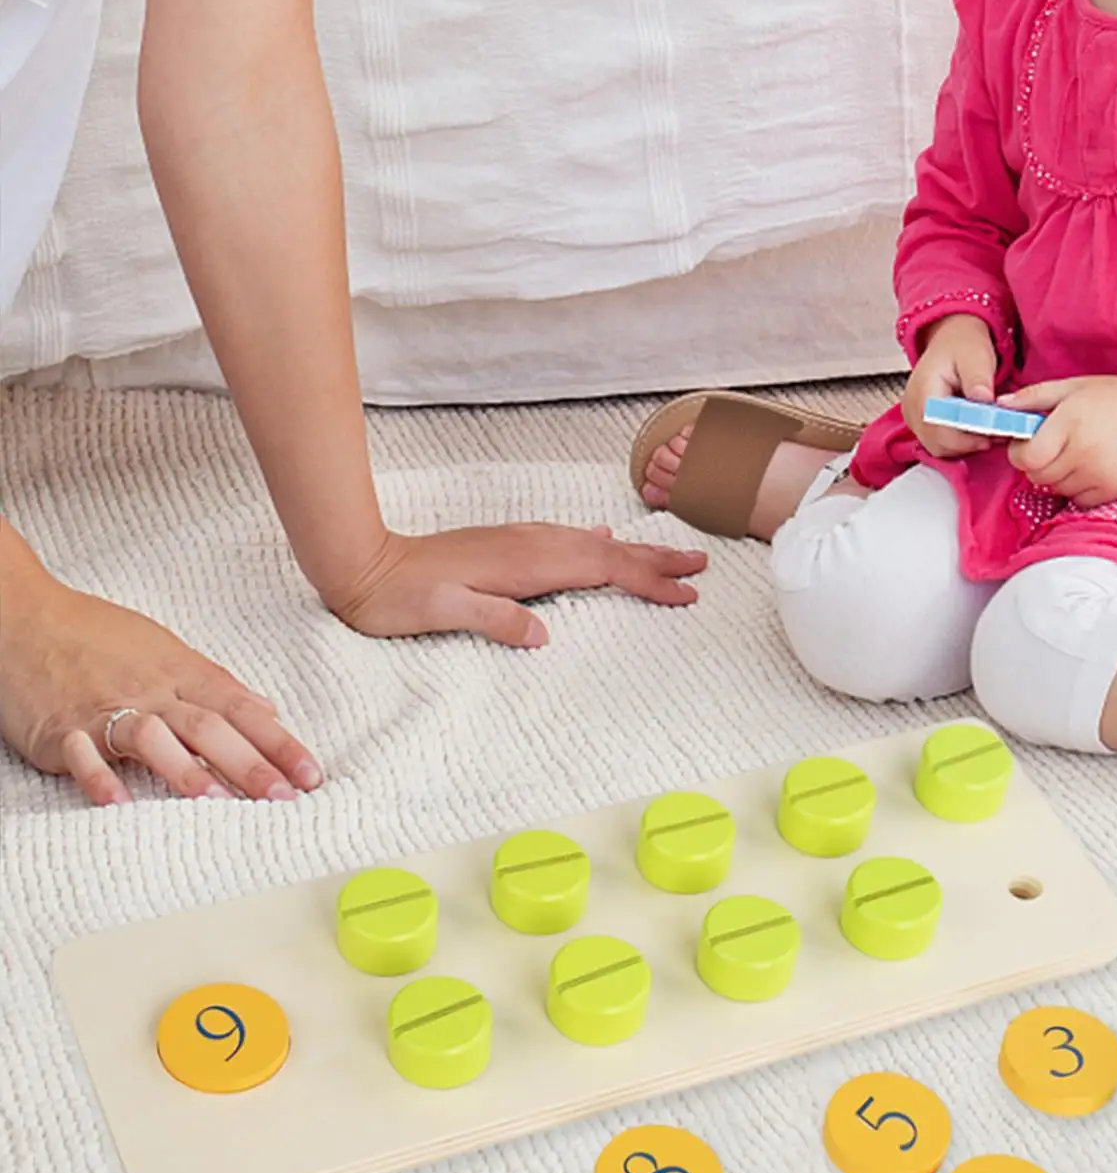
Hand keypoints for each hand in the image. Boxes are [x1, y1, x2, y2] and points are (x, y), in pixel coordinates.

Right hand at [0, 573, 319, 806]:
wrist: (20, 616)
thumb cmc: (96, 636)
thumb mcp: (166, 651)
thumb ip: (217, 685)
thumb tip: (268, 710)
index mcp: (181, 674)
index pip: (242, 710)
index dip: (280, 744)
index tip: (312, 775)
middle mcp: (150, 691)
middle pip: (209, 727)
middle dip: (250, 765)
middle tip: (285, 799)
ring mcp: (105, 709)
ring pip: (153, 737)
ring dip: (186, 771)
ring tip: (218, 804)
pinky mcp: (62, 729)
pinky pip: (82, 754)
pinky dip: (100, 777)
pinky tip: (120, 803)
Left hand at [322, 524, 707, 645]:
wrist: (360, 564)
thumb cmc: (396, 597)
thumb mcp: (442, 614)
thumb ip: (494, 619)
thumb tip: (542, 633)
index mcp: (525, 565)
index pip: (603, 570)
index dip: (648, 581)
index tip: (686, 592)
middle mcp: (529, 547)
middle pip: (609, 551)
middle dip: (657, 558)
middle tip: (701, 564)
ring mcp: (519, 543)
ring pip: (593, 544)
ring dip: (635, 550)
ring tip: (670, 555)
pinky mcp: (507, 548)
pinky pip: (569, 542)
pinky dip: (597, 544)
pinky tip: (604, 540)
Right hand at [902, 314, 1000, 458]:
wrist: (952, 342)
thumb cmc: (963, 347)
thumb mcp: (976, 355)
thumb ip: (979, 378)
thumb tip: (983, 399)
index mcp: (923, 389)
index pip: (937, 427)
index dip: (965, 438)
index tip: (990, 435)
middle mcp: (912, 407)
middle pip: (937, 443)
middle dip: (968, 444)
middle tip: (995, 435)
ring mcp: (913, 418)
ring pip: (938, 449)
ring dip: (965, 446)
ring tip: (987, 431)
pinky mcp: (921, 425)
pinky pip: (939, 445)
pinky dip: (959, 444)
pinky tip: (975, 431)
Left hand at [1001, 368, 1116, 507]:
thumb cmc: (1115, 397)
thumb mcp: (1073, 387)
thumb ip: (1033, 397)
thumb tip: (999, 406)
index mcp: (1070, 423)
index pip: (1025, 457)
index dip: (1020, 452)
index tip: (1029, 442)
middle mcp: (1083, 452)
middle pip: (1037, 476)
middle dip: (1037, 463)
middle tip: (1054, 446)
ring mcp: (1098, 475)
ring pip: (1055, 489)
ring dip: (1057, 476)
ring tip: (1077, 453)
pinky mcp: (1111, 491)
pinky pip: (1076, 499)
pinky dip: (1077, 488)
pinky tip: (1091, 467)